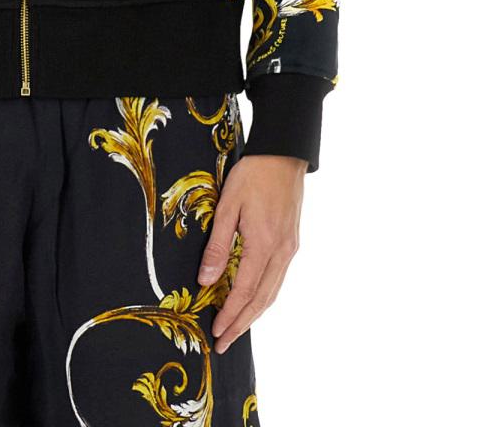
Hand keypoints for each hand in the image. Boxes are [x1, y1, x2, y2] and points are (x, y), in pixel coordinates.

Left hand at [196, 153, 305, 353]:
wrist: (283, 154)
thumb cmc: (252, 175)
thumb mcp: (227, 207)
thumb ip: (217, 246)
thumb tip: (205, 280)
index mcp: (264, 244)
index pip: (244, 291)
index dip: (230, 315)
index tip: (216, 332)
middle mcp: (282, 252)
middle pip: (261, 300)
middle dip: (242, 324)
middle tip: (224, 343)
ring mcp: (290, 248)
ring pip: (272, 292)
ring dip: (254, 313)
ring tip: (237, 329)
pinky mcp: (292, 242)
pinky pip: (277, 278)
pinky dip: (264, 296)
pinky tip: (253, 300)